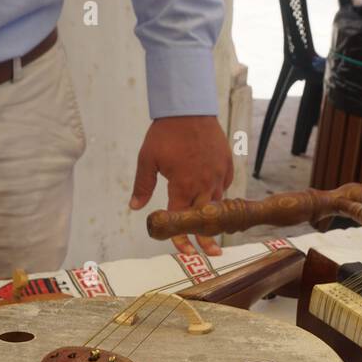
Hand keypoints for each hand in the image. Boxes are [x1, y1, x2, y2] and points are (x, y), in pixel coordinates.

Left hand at [129, 116, 232, 255]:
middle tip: (211, 253)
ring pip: (217, 202)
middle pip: (205, 219)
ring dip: (215, 217)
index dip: (181, 239)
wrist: (188, 107)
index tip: (185, 252)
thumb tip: (135, 207)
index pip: (181, 221)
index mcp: (183, 186)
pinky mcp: (226, 163)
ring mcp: (218, 174)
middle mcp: (203, 184)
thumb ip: (143, 185)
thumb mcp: (147, 159)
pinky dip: (220, 194)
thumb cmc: (166, 132)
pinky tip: (216, 198)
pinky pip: (225, 185)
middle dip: (207, 238)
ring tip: (217, 231)